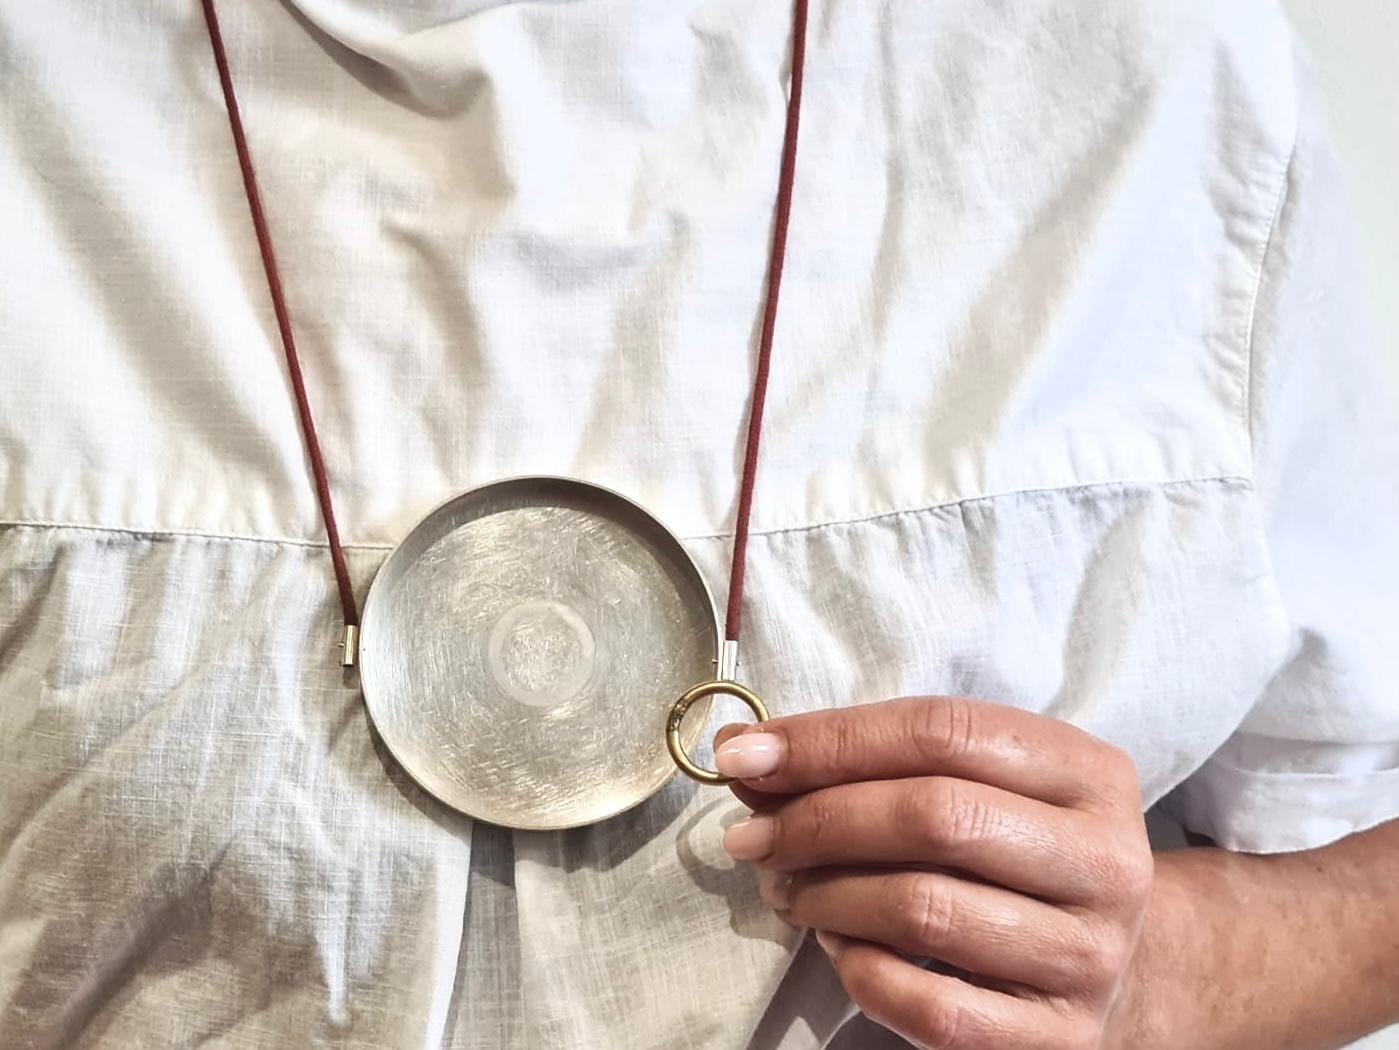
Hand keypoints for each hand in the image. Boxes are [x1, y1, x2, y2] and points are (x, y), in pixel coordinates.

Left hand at [715, 697, 1152, 1049]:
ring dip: (826, 894)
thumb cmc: (1008, 853)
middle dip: (819, 820)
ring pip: (925, 909)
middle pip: (936, 816)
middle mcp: (1106, 859)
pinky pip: (932, 1006)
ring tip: (786, 888)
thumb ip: (870, 762)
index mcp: (1087, 771)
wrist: (1103, 964)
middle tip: (753, 834)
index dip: (831, 740)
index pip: (943, 732)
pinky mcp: (1061, 1037)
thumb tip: (748, 756)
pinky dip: (861, 971)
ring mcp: (1090, 954)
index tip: (745, 755)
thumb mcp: (968, 784)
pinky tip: (838, 945)